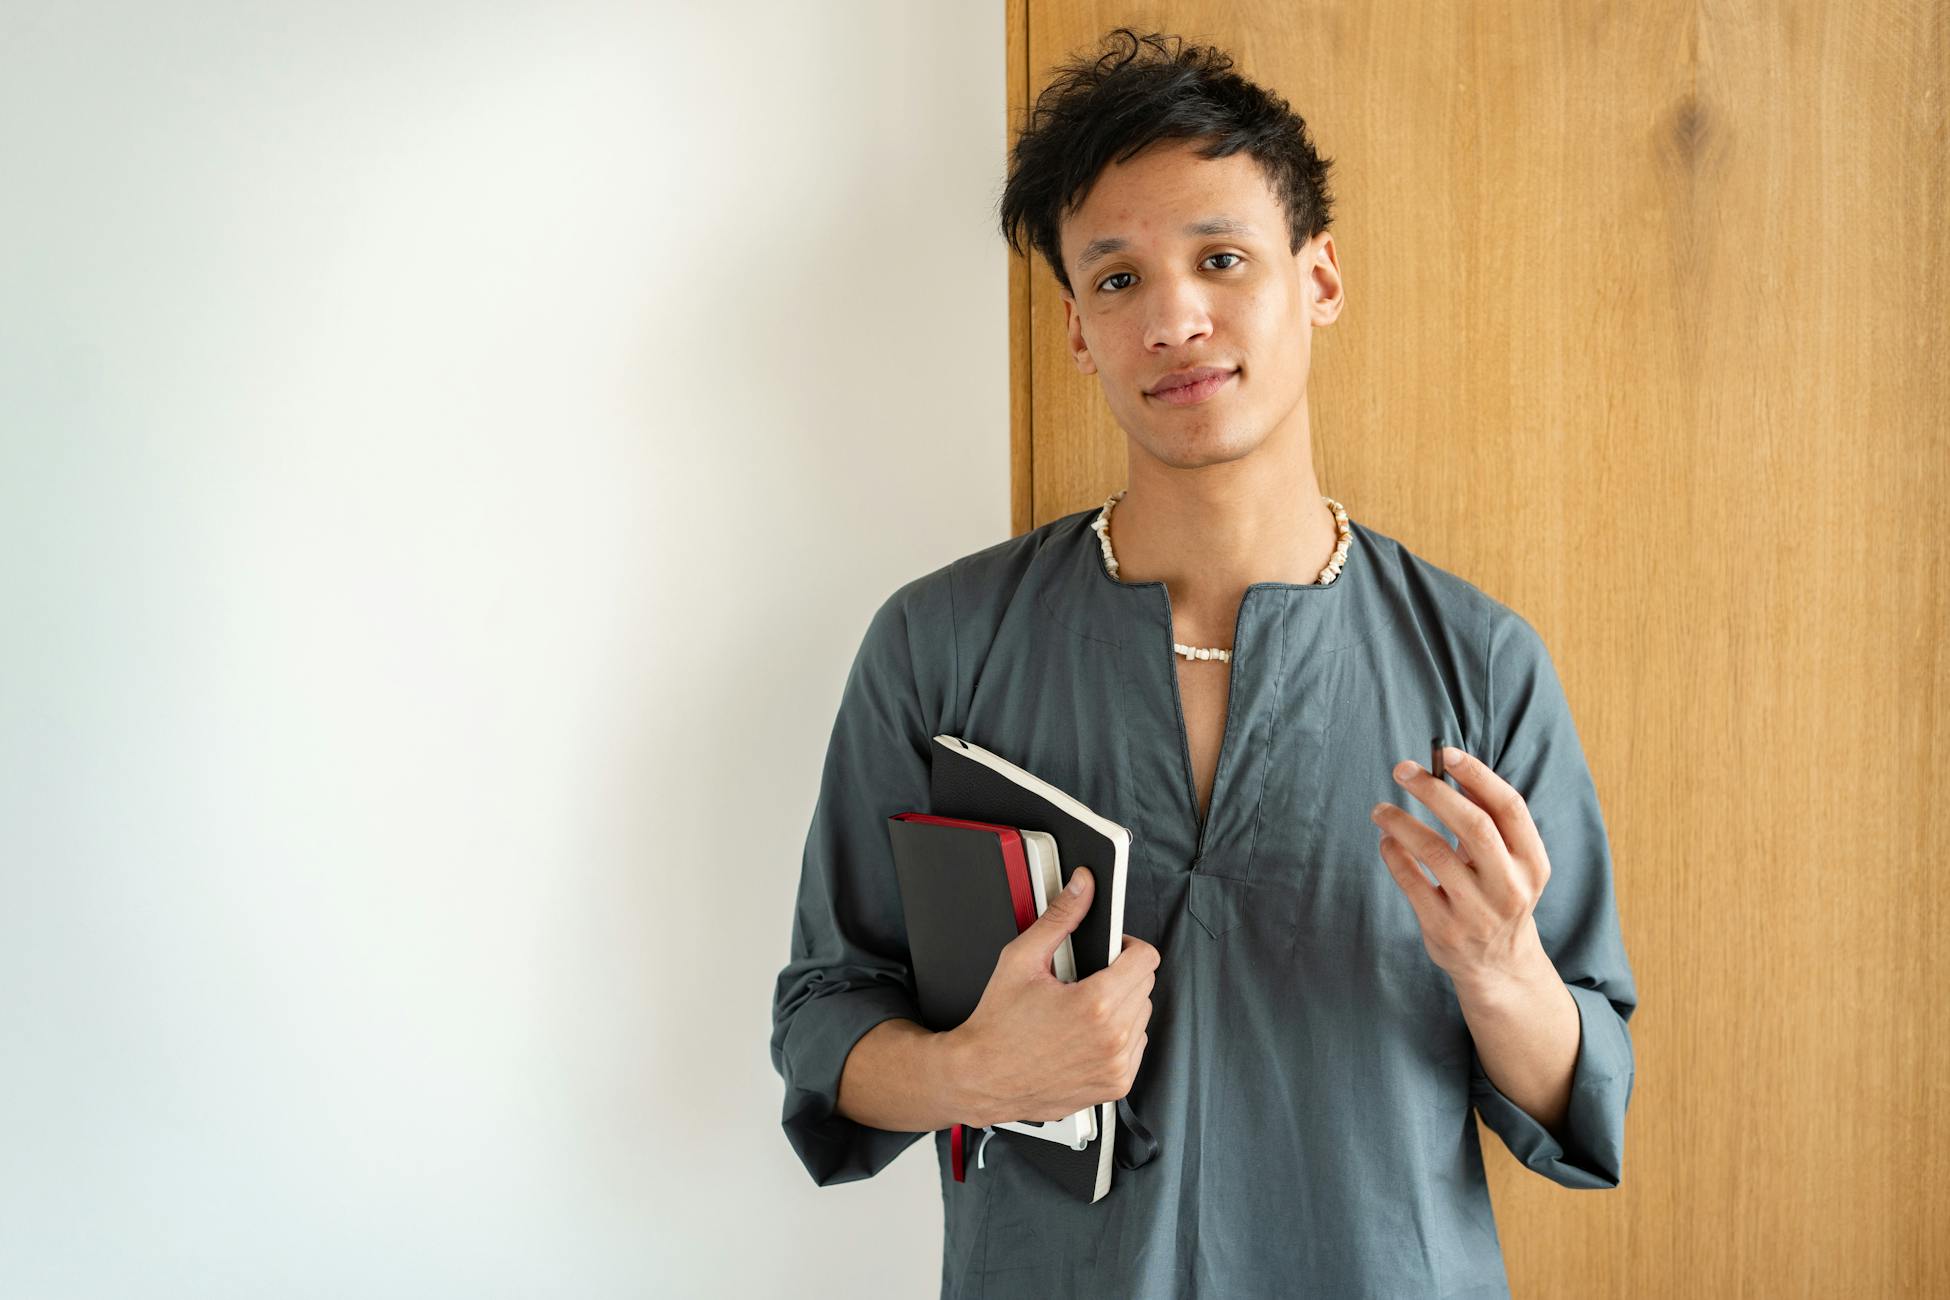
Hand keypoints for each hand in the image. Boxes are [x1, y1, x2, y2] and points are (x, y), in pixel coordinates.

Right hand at [948, 866, 1159, 1127]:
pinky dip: (1118, 1037)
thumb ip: (1059, 917)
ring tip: (1082, 1011)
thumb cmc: (997, 1027)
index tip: (1111, 951)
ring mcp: (1116, 1066)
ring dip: (1121, 1007)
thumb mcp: (1021, 960)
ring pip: (1142, 1017)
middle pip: (1145, 985)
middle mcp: (1113, 1038)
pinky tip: (1086, 1035)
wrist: (981, 1078)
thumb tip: (1082, 887)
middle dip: (1120, 975)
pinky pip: (1136, 1047)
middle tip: (1084, 981)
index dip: (1127, 946)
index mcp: (1095, 1003)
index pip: (1146, 958)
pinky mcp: (1115, 1085)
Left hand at [1371, 746, 1549, 985]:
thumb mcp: (1510, 863)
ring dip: (1402, 822)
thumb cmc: (1498, 895)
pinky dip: (1394, 854)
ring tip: (1380, 809)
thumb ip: (1489, 820)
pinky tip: (1386, 840)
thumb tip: (1452, 769)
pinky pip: (1411, 881)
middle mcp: (1510, 887)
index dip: (1478, 775)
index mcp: (1533, 863)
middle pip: (1474, 825)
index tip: (1446, 753)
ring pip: (1434, 852)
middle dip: (1434, 792)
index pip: (1509, 807)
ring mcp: (1477, 911)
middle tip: (1402, 770)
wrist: (1499, 965)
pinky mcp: (1444, 929)